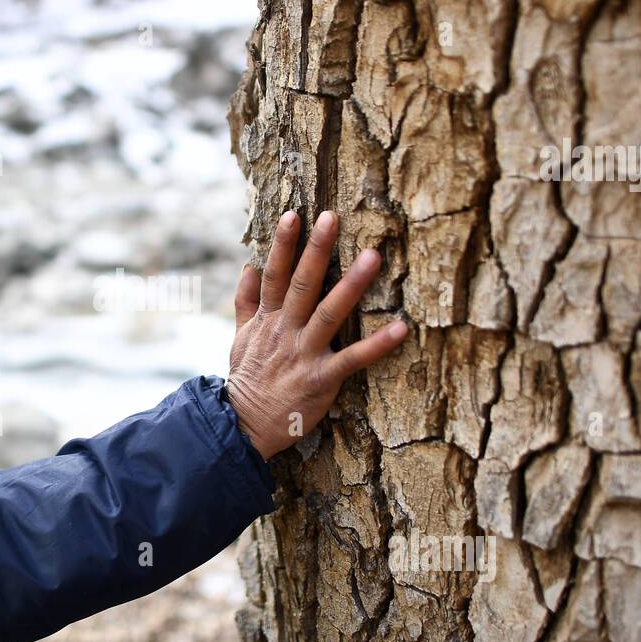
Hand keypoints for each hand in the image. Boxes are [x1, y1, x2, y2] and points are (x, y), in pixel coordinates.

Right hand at [226, 210, 408, 460]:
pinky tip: (400, 328)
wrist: (242, 426)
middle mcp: (285, 331)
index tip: (295, 215)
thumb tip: (247, 266)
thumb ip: (245, 302)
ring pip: (328, 313)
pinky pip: (352, 359)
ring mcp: (303, 354)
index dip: (284, 245)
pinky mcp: (321, 379)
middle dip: (316, 250)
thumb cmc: (248, 381)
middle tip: (331, 218)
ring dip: (351, 285)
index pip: (275, 275)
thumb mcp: (240, 338)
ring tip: (373, 256)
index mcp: (268, 320)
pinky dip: (377, 345)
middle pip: (301, 284)